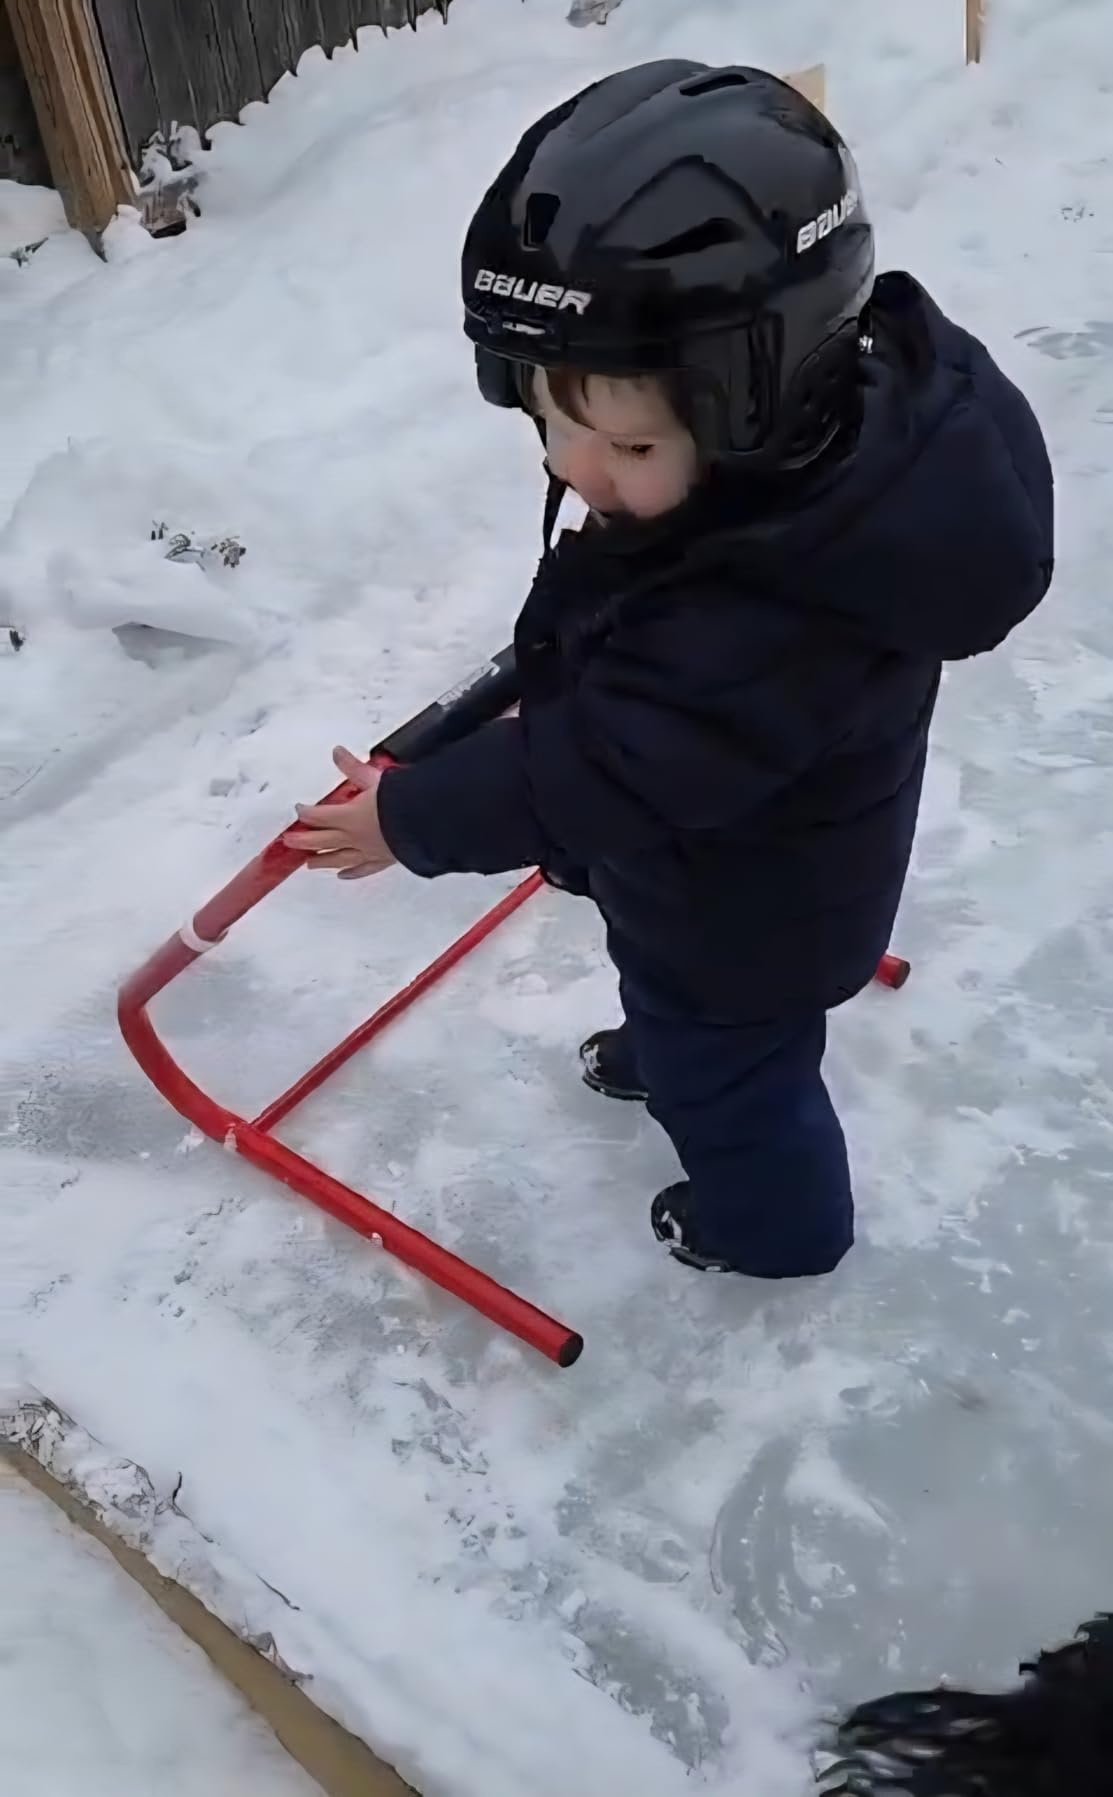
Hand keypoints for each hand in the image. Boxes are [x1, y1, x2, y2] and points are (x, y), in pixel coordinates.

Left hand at [283, 747, 397, 879]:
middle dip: (303, 841)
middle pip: (321, 840)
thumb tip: (337, 752)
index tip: (299, 810)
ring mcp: (367, 851)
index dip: (306, 813)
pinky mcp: (382, 860)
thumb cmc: (401, 803)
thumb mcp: (374, 778)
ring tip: (310, 864)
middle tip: (289, 843)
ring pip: (338, 858)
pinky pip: (362, 869)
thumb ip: (353, 767)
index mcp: (349, 817)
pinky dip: (351, 872)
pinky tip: (344, 875)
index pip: (319, 815)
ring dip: (322, 860)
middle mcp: (354, 837)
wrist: (424, 824)